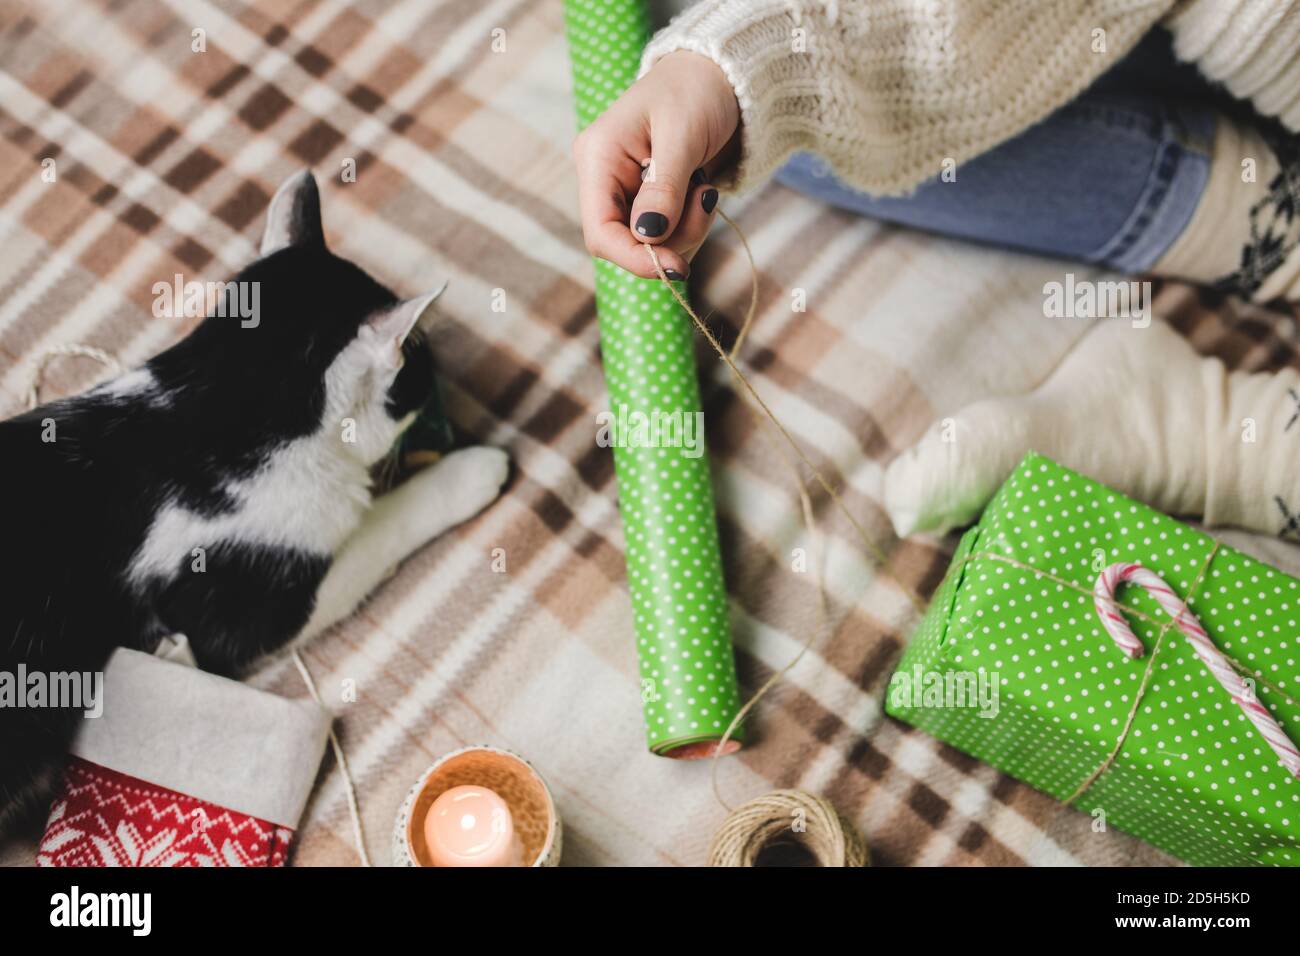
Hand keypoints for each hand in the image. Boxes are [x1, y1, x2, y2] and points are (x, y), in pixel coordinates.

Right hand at [572, 51, 739, 279]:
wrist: (719, 76)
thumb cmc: (695, 91)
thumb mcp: (681, 136)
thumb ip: (664, 188)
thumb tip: (648, 235)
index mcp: (598, 158)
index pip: (600, 232)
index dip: (634, 258)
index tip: (677, 268)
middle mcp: (604, 179)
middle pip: (626, 243)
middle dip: (671, 239)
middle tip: (706, 202)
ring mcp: (627, 192)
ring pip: (650, 244)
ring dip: (687, 231)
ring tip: (706, 190)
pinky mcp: (650, 200)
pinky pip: (667, 234)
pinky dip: (690, 225)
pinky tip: (702, 192)